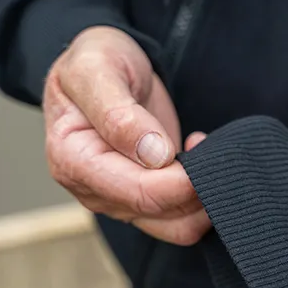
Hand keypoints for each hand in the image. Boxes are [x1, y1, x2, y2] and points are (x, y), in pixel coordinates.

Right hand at [43, 26, 210, 244]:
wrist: (101, 66)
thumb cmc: (94, 62)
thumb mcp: (96, 69)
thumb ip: (119, 114)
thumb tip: (154, 155)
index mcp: (72, 160)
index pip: (138, 192)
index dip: (180, 181)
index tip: (203, 148)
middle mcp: (92, 190)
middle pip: (160, 213)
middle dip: (196, 187)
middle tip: (214, 148)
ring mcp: (118, 198)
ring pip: (176, 226)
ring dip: (202, 196)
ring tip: (206, 150)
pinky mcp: (141, 198)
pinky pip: (180, 217)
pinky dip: (200, 196)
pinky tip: (197, 157)